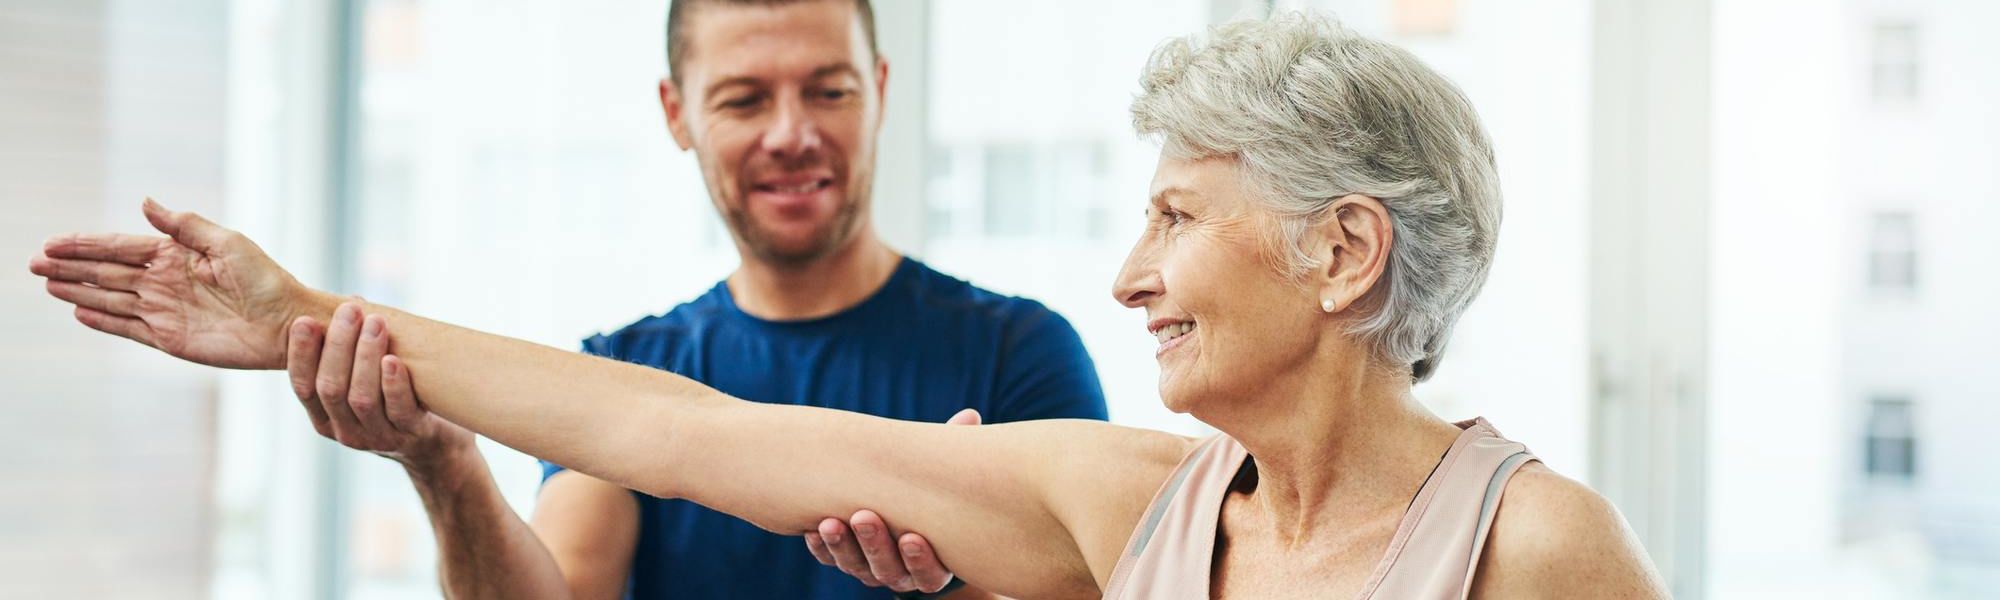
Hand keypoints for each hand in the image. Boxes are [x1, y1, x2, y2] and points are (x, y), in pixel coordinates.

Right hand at [28, 198, 317, 368]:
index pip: (120, 247)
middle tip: (34, 263)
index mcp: (176, 255)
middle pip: (106, 271)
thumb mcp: (228, 243)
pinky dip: (103, 321)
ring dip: (78, 290)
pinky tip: (78, 311)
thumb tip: (145, 202)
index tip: (53, 242)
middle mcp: (164, 282)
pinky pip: (128, 328)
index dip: (86, 244)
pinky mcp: (169, 339)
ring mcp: (164, 311)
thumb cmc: (267, 280)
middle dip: (71, 266)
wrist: (288, 324)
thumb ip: (185, 225)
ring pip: (110, 298)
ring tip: (47, 284)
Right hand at [286, 304, 473, 468]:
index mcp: (325, 417)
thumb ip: (353, 349)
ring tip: (375, 323)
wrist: (439, 445)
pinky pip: (398, 410)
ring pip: (361, 398)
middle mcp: (345, 431)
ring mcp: (377, 437)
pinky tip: (393, 360)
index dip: (301, 354)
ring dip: (365, 357)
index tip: (305, 320)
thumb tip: (352, 300)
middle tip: (349, 310)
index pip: (303, 386)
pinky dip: (393, 384)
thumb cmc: (397, 401)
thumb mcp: (367, 380)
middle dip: (338, 345)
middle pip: (330, 388)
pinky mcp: (411, 436)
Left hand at [804, 408, 980, 595]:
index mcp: (935, 560)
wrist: (896, 498)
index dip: (920, 559)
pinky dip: (821, 547)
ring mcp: (870, 568)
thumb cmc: (928, 486)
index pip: (929, 573)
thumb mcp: (942, 471)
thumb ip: (955, 450)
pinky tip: (811, 530)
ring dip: (842, 546)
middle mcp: (902, 571)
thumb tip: (970, 416)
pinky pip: (829, 559)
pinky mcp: (842, 558)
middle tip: (863, 516)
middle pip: (888, 570)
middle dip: (874, 545)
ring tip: (830, 522)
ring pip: (856, 567)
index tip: (912, 537)